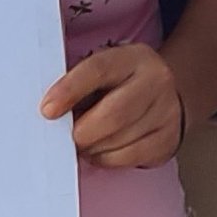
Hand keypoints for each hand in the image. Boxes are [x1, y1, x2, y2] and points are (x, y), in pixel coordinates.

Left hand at [40, 43, 183, 168]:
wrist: (165, 92)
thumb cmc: (119, 80)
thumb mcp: (102, 68)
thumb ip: (78, 82)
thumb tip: (50, 107)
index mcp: (131, 57)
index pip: (97, 70)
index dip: (69, 91)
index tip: (47, 109)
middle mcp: (155, 82)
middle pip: (115, 113)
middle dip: (83, 130)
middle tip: (65, 136)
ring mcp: (166, 112)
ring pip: (123, 139)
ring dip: (92, 147)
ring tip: (79, 143)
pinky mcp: (169, 139)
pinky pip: (133, 156)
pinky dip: (107, 159)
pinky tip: (97, 152)